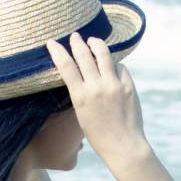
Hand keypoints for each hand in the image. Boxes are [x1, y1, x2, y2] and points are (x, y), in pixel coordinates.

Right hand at [45, 32, 148, 164]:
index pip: (65, 66)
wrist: (123, 145)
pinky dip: (113, 63)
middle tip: (74, 36)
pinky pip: (119, 66)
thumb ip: (81, 92)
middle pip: (83, 55)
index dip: (57, 51)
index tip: (52, 42)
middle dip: (77, 42)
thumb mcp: (81, 113)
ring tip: (93, 40)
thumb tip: (83, 71)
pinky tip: (110, 64)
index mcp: (80, 96)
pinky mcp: (128, 85)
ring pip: (103, 54)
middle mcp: (96, 87)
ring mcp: (114, 85)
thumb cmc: (99, 134)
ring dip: (96, 44)